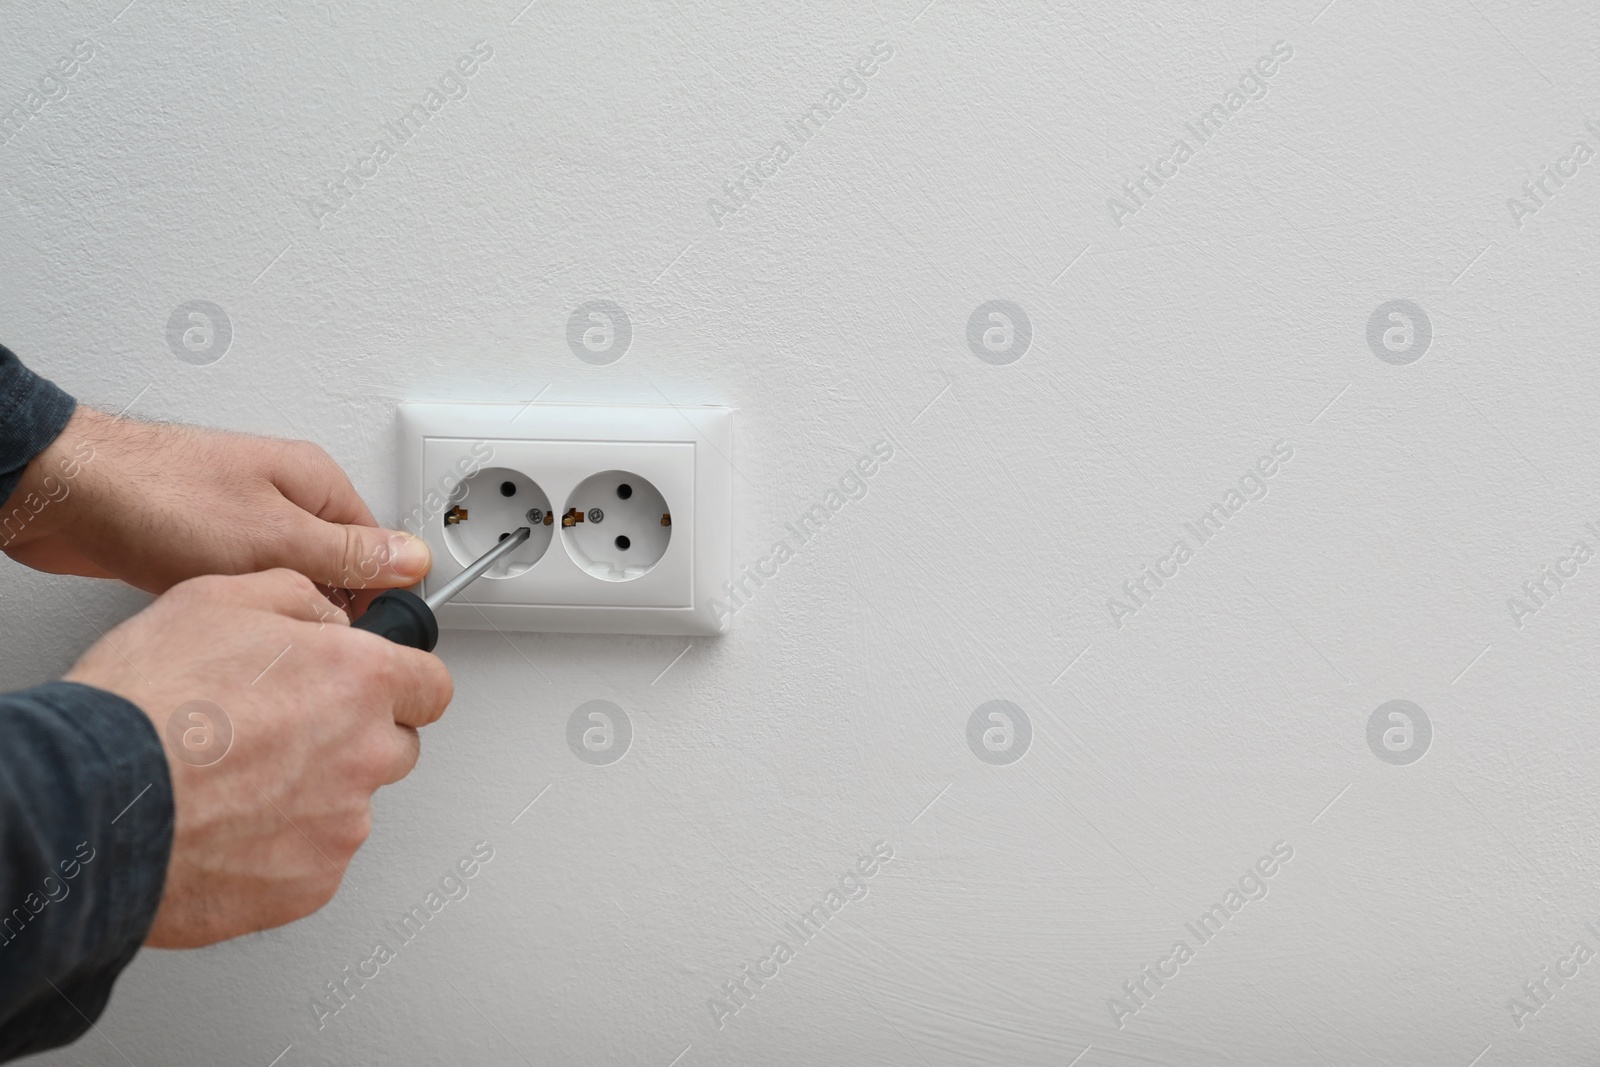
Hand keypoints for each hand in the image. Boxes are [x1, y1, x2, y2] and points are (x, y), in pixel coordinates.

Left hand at [2, 406, 428, 610]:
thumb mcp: (275, 537)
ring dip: (276, 607)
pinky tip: (219, 615)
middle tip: (301, 634)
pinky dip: (239, 605)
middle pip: (336, 566)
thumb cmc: (161, 497)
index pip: (378, 548)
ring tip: (252, 621)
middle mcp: (286, 495)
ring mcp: (244, 517)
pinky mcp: (206, 540)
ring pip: (289, 579)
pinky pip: (246, 583)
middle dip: (323, 606)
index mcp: (317, 484)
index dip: (378, 598)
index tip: (366, 636)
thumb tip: (412, 560)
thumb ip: (350, 554)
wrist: (68, 494)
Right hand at [64, 568, 452, 946]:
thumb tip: (324, 616)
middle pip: (394, 746)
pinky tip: (228, 826)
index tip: (382, 690)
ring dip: (314, 795)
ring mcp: (342, 825)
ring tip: (237, 782)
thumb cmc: (146, 704)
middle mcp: (366, 753)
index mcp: (360, 680)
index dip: (399, 684)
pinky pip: (314, 860)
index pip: (430, 686)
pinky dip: (281, 848)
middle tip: (284, 734)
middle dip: (355, 738)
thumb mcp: (219, 597)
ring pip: (351, 805)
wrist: (94, 801)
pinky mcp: (311, 884)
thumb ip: (297, 600)